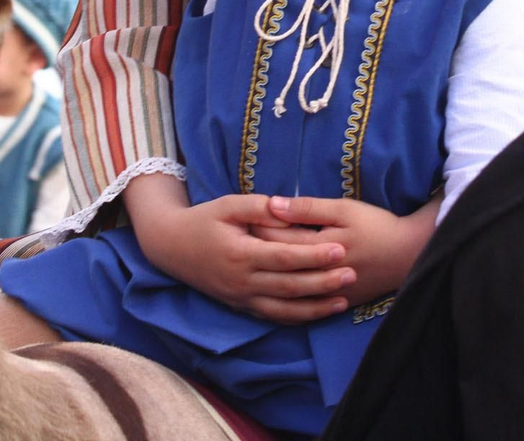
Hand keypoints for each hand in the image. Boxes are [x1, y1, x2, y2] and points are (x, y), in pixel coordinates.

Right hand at [127, 178, 355, 322]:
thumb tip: (285, 206)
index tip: (340, 249)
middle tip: (352, 274)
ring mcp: (241, 299)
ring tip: (343, 300)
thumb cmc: (203, 220)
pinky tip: (318, 313)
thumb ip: (257, 207)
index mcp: (240, 254)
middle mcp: (242, 282)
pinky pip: (272, 317)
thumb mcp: (227, 205)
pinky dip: (297, 318)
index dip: (314, 255)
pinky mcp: (241, 307)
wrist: (171, 247)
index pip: (285, 258)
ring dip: (315, 307)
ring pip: (284, 309)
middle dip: (323, 282)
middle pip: (290, 287)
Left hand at [256, 195, 439, 306]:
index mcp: (319, 249)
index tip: (241, 220)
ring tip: (252, 262)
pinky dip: (286, 299)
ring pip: (288, 287)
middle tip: (238, 240)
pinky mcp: (337, 303)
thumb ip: (307, 209)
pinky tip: (272, 291)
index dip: (257, 229)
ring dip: (268, 275)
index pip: (277, 239)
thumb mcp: (344, 209)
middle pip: (279, 264)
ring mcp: (328, 294)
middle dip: (257, 251)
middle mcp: (320, 276)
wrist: (410, 255)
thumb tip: (273, 204)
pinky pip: (304, 307)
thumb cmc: (377, 226)